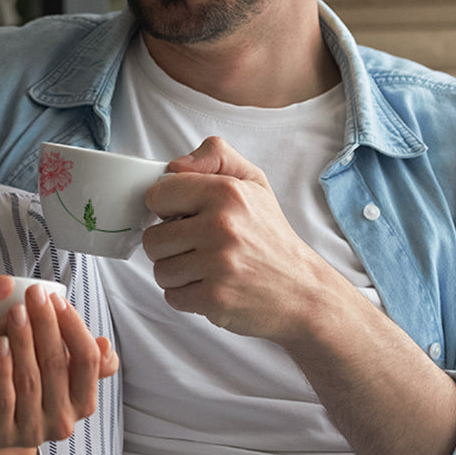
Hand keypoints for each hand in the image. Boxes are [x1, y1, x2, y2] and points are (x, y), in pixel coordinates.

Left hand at [0, 283, 117, 454]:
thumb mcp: (63, 377)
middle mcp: (64, 420)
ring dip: (24, 341)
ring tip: (15, 311)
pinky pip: (4, 399)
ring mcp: (34, 430)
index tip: (56, 298)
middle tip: (34, 294)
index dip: (73, 326)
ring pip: (30, 379)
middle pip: (57, 364)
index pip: (87, 359)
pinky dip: (2, 369)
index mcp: (84, 402)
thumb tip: (105, 344)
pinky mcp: (3, 435)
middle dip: (46, 323)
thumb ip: (84, 360)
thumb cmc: (35, 392)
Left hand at [142, 136, 350, 341]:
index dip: (165, 208)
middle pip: (152, 238)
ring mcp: (218, 264)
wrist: (302, 290)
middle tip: (197, 246)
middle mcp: (221, 226)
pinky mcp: (215, 298)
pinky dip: (187, 295)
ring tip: (206, 267)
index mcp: (226, 192)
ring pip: (160, 269)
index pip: (157, 195)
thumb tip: (174, 165)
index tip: (182, 215)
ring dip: (177, 272)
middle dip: (170, 245)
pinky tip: (211, 286)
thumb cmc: (270, 235)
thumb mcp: (252, 181)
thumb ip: (214, 156)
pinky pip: (172, 296)